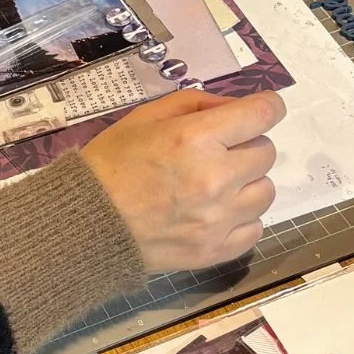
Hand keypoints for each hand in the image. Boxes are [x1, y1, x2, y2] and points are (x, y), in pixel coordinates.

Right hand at [82, 90, 285, 273]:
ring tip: (217, 186)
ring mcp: (218, 219)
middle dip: (247, 146)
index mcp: (196, 138)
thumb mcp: (146, 116)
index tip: (259, 111)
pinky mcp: (215, 250)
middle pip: (266, 153)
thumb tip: (234, 109)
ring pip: (265, 192)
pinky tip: (216, 213)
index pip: (263, 114)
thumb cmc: (112, 162)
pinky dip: (241, 219)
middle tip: (218, 152)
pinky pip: (255, 229)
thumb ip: (195, 104)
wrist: (86, 222)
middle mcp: (215, 178)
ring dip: (247, 184)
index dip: (266, 107)